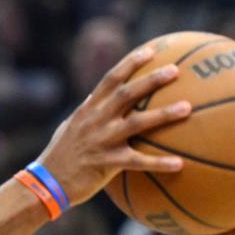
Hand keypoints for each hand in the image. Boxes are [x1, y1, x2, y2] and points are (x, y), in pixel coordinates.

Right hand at [37, 46, 191, 205]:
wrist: (47, 183)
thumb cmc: (59, 156)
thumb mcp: (69, 127)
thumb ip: (85, 113)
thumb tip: (96, 98)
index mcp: (88, 110)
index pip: (110, 79)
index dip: (130, 63)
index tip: (151, 51)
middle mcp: (96, 121)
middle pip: (127, 94)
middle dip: (151, 80)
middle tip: (175, 70)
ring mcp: (102, 141)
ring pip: (137, 123)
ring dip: (163, 114)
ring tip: (187, 107)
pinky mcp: (107, 163)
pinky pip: (137, 162)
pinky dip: (159, 163)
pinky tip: (179, 164)